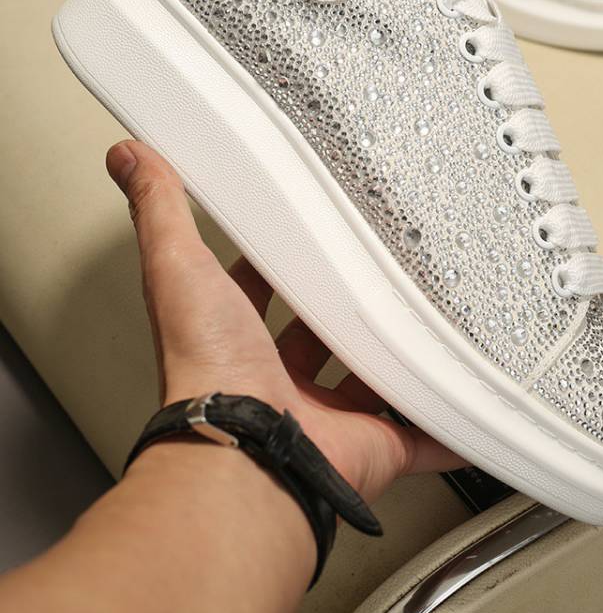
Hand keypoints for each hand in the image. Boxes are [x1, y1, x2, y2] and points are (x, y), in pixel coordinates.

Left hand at [107, 140, 463, 502]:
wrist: (247, 454)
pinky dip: (444, 428)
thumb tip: (128, 158)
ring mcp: (327, 419)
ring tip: (427, 326)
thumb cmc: (208, 370)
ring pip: (370, 385)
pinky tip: (463, 409)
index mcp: (236, 342)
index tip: (300, 239)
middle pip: (320, 341)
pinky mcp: (371, 447)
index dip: (275, 266)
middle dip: (345, 312)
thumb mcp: (178, 268)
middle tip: (375, 277)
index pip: (257, 295)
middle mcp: (279, 384)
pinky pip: (417, 436)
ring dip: (395, 361)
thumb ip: (160, 211)